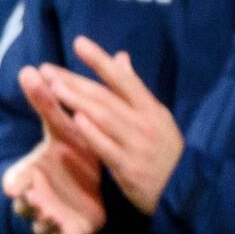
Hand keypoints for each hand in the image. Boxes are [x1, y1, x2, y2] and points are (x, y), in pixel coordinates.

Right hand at [4, 64, 105, 233]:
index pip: (17, 181)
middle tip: (33, 205)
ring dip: (49, 224)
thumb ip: (49, 103)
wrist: (87, 190)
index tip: (16, 188)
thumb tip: (31, 68)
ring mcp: (55, 218)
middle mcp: (39, 198)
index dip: (16, 185)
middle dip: (30, 205)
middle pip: (28, 206)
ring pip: (47, 226)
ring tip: (54, 222)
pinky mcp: (75, 233)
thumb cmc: (69, 155)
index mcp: (34, 174)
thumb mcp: (61, 130)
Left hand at [41, 36, 183, 214]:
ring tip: (54, 87)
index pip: (124, 78)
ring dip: (79, 100)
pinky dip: (93, 133)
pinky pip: (108, 147)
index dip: (101, 60)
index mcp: (151, 109)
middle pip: (107, 96)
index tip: (79, 42)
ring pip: (105, 117)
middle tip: (48, 68)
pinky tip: (76, 119)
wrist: (185, 191)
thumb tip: (120, 58)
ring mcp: (137, 145)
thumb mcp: (156, 117)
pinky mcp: (130, 168)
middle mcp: (145, 123)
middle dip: (76, 81)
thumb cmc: (165, 151)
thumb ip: (135, 90)